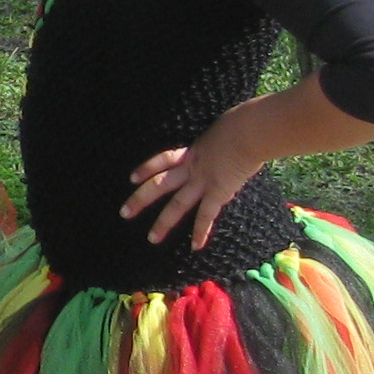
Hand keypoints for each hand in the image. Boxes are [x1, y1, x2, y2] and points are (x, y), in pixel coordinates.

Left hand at [121, 130, 263, 248]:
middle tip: (124, 213)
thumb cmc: (242, 125)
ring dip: (163, 223)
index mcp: (193, 152)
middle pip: (159, 184)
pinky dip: (200, 232)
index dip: (147, 168)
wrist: (249, 131)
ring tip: (152, 239)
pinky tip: (196, 247)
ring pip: (177, 204)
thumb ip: (218, 142)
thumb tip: (225, 143)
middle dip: (140, 199)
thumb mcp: (222, 131)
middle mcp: (192, 167)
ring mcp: (203, 181)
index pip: (163, 160)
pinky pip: (206, 215)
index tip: (132, 178)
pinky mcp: (218, 192)